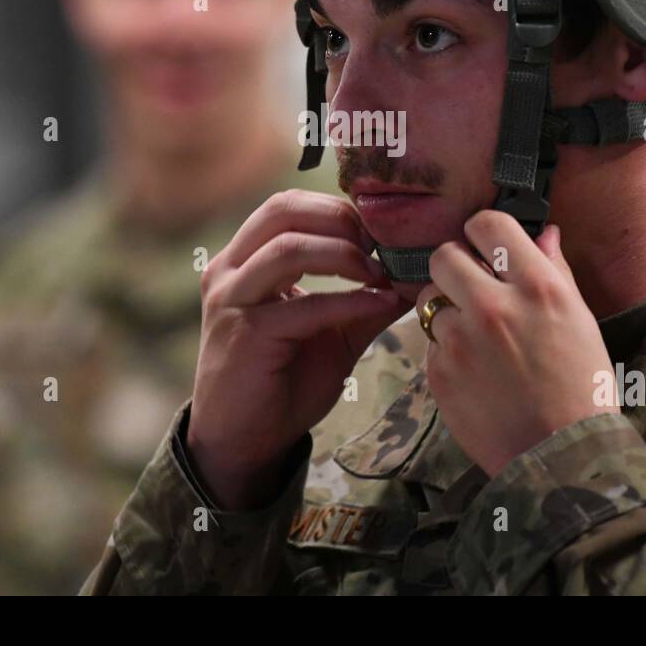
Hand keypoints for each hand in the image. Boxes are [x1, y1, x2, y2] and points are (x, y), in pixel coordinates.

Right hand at [187, 190, 411, 508]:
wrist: (243, 441)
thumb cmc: (282, 382)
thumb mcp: (333, 332)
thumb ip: (365, 300)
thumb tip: (415, 275)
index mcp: (244, 259)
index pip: (288, 204)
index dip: (337, 208)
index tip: (381, 231)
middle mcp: (230, 270)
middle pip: (283, 210)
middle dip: (340, 220)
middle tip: (380, 245)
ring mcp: (233, 300)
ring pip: (289, 248)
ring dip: (344, 255)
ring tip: (380, 275)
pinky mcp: (245, 334)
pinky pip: (303, 305)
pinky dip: (348, 301)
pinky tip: (378, 305)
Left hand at [417, 213, 618, 477]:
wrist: (560, 456)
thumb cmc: (582, 387)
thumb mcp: (580, 321)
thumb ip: (555, 271)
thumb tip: (545, 232)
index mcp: (537, 288)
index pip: (488, 224)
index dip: (482, 231)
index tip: (485, 246)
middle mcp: (494, 307)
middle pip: (443, 255)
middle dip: (455, 266)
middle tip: (470, 286)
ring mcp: (461, 341)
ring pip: (428, 298)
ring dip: (445, 308)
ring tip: (473, 333)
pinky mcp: (439, 372)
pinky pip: (429, 341)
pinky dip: (445, 349)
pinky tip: (473, 369)